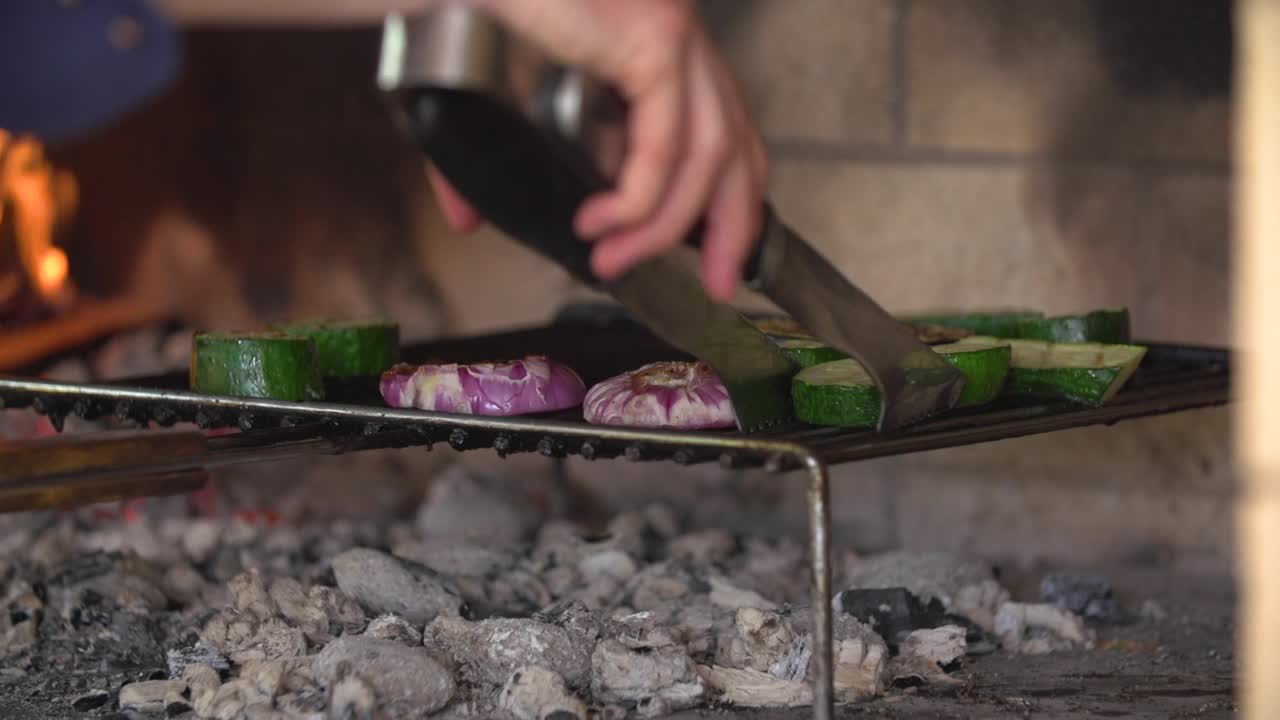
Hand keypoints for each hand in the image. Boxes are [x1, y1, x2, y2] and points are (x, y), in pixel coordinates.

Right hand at [433, 0, 768, 302]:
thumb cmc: (477, 6)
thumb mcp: (490, 96)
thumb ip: (488, 159)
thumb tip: (468, 219)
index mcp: (659, 45)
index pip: (727, 130)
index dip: (733, 200)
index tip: (720, 258)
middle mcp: (679, 36)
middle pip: (739, 145)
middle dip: (734, 226)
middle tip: (718, 283)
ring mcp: (673, 33)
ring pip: (709, 156)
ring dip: (666, 227)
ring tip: (616, 260)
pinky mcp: (652, 40)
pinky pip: (664, 144)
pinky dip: (638, 198)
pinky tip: (602, 221)